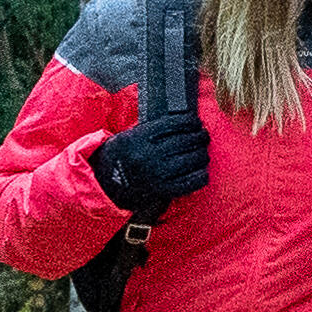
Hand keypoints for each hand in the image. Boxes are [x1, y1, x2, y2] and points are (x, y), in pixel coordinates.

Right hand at [92, 107, 211, 217]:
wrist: (107, 182)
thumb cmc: (125, 154)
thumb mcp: (132, 134)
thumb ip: (154, 128)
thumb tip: (185, 121)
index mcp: (140, 137)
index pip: (174, 124)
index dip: (190, 122)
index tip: (196, 122)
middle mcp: (148, 155)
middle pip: (185, 141)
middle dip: (200, 137)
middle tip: (204, 136)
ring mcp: (156, 174)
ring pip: (190, 160)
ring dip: (202, 154)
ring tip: (203, 152)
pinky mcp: (162, 191)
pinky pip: (189, 183)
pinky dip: (200, 176)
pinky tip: (203, 171)